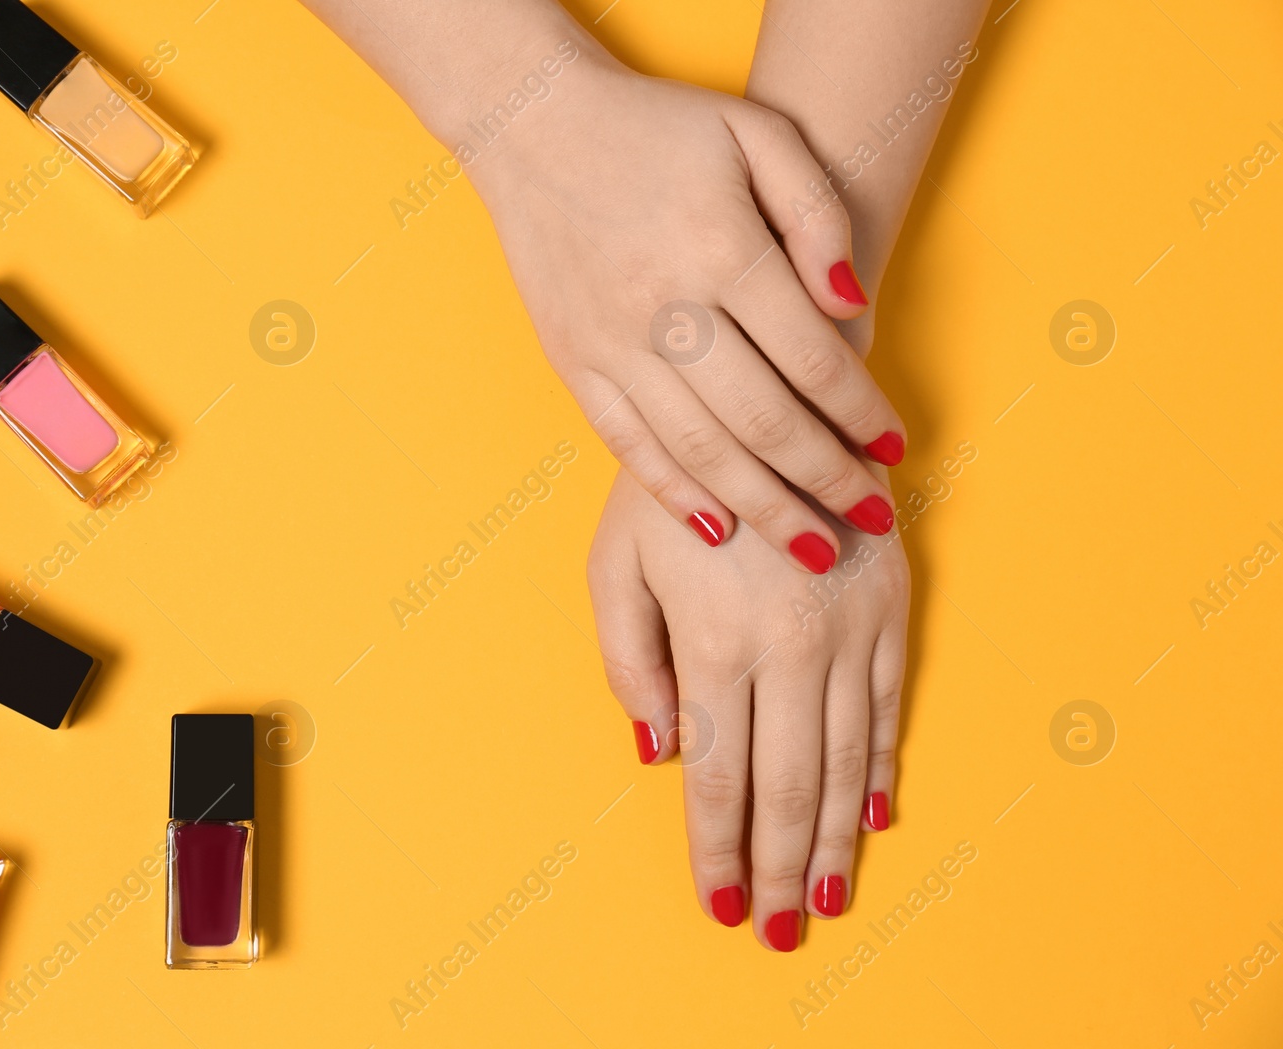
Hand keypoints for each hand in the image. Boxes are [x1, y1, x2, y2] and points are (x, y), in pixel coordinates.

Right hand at [468, 54, 904, 569]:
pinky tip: (717, 526)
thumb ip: (817, 213)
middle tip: (871, 517)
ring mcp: (611, 342)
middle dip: (826, 479)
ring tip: (809, 546)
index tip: (896, 446)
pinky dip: (674, 491)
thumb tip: (852, 303)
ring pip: (698, 449)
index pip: (812, 358)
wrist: (532, 123)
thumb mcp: (757, 132)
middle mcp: (664, 306)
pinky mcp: (572, 361)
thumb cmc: (659, 126)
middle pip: (763, 421)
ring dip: (762, 507)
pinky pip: (628, 444)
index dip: (862, 412)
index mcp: (719, 247)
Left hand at [587, 469, 908, 949]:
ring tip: (826, 899)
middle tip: (776, 932)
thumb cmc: (672, 488)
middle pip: (787, 786)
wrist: (764, 398)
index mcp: (715, 640)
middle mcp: (790, 643)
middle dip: (779, 869)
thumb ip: (628, 664)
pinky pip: (888, 705)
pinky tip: (875, 818)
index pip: (719, 775)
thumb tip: (661, 754)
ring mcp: (849, 625)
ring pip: (845, 759)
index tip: (717, 901)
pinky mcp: (891, 604)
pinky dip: (880, 768)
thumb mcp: (614, 564)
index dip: (718, 847)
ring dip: (834, 839)